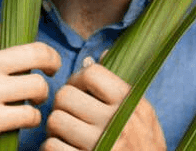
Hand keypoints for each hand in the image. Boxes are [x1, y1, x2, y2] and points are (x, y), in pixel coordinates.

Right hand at [0, 23, 60, 150]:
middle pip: (37, 52)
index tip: (21, 55)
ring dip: (40, 93)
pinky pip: (27, 114)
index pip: (9, 32)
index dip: (17, 44)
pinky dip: (30, 117)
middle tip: (51, 67)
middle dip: (50, 60)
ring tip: (33, 98)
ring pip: (37, 85)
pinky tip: (21, 118)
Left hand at [42, 62, 165, 150]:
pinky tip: (65, 149)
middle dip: (63, 105)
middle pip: (65, 95)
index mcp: (130, 104)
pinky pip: (51, 146)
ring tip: (67, 134)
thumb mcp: (143, 115)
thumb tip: (100, 54)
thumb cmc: (144, 147)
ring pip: (55, 120)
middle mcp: (117, 122)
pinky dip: (53, 148)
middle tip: (70, 114)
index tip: (79, 91)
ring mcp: (101, 146)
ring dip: (56, 128)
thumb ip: (121, 87)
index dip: (77, 79)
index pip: (91, 73)